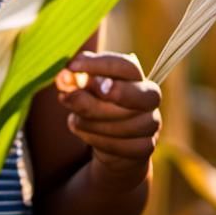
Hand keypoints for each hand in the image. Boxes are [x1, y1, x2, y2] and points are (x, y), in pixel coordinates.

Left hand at [55, 50, 161, 191]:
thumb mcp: (84, 88)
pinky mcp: (143, 148)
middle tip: (78, 94)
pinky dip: (96, 139)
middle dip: (111, 94)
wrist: (108, 142)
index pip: (127, 67)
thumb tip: (65, 78)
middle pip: (141, 96)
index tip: (71, 67)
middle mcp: (148, 99)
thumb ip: (76, 79)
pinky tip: (84, 132)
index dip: (100, 65)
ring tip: (74, 117)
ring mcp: (150, 126)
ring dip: (92, 120)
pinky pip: (121, 146)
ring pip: (126, 125)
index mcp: (135, 76)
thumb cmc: (95, 103)